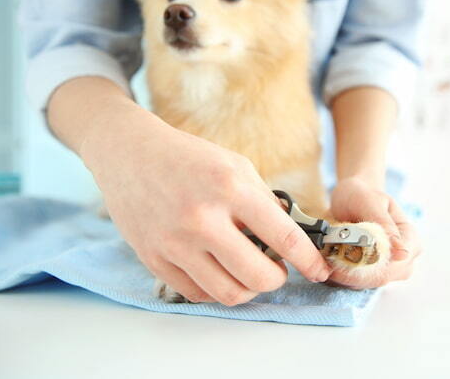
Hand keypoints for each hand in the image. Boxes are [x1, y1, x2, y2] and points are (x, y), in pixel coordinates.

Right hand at [81, 108, 330, 305]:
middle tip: (276, 269)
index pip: (284, 237)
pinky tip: (220, 271)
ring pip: (228, 294)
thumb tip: (290, 237)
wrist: (129, 154)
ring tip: (248, 272)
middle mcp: (203, 218)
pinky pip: (197, 294)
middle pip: (258, 277)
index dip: (309, 260)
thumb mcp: (236, 165)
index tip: (319, 270)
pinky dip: (216, 289)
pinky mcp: (155, 259)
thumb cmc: (188, 158)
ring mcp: (176, 242)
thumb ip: (264, 201)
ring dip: (248, 289)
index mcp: (231, 188)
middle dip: (277, 279)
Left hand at [328, 176, 420, 288]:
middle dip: (354, 272)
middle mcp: (403, 256)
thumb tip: (402, 253)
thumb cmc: (362, 195)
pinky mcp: (373, 272)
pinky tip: (330, 263)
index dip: (371, 266)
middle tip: (329, 259)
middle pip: (383, 277)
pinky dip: (342, 275)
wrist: (352, 195)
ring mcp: (389, 267)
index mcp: (409, 238)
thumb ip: (385, 226)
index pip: (397, 264)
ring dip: (345, 275)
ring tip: (328, 259)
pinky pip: (358, 282)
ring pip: (368, 283)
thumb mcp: (371, 203)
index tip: (342, 258)